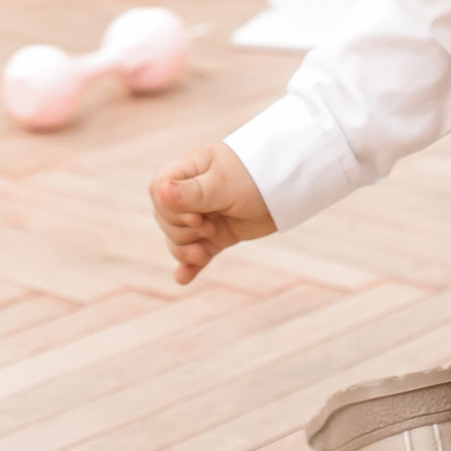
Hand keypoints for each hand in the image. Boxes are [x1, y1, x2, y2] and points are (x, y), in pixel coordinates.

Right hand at [149, 141, 275, 283]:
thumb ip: (192, 192)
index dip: (170, 209)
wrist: (292, 187)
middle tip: (208, 226)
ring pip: (178, 239)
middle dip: (181, 231)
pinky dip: (189, 266)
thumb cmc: (257, 175)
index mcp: (189, 170)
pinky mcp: (218, 236)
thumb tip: (160, 192)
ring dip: (185, 250)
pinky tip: (183, 279)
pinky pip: (197, 253)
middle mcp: (192, 193)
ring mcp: (204, 215)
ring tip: (202, 253)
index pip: (158, 190)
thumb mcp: (225, 183)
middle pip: (165, 219)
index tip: (196, 215)